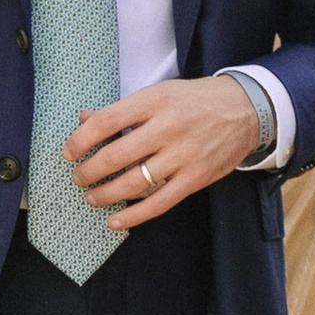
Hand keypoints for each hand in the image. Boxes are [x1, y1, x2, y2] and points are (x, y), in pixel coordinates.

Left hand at [64, 74, 260, 225]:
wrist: (246, 110)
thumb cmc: (195, 101)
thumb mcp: (159, 93)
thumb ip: (122, 109)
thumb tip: (84, 119)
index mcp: (155, 101)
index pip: (107, 121)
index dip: (80, 139)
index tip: (68, 152)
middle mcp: (169, 128)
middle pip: (116, 155)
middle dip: (89, 171)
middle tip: (78, 178)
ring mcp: (184, 155)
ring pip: (134, 183)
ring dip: (105, 194)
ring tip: (92, 197)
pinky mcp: (196, 178)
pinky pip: (159, 203)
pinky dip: (133, 215)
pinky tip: (114, 221)